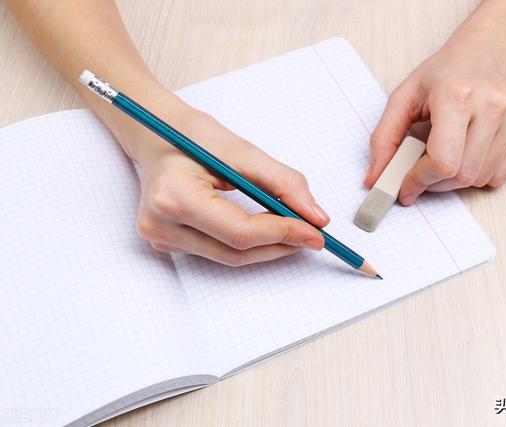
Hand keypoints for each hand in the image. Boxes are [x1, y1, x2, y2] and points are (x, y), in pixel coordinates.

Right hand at [122, 106, 329, 265]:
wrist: (154, 134)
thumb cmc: (193, 136)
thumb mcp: (242, 151)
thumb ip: (283, 184)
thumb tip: (316, 217)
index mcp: (174, 196)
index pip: (239, 231)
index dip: (283, 233)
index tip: (315, 231)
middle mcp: (160, 225)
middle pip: (236, 251)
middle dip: (280, 244)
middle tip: (312, 234)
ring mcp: (160, 238)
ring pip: (229, 257)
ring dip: (266, 247)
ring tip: (292, 229)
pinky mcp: (166, 244)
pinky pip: (217, 252)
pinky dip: (246, 243)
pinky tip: (264, 229)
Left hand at [365, 30, 505, 204]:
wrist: (490, 49)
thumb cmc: (445, 72)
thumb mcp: (404, 96)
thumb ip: (384, 138)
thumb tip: (374, 178)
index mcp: (456, 95)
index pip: (442, 161)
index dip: (419, 181)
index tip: (406, 187)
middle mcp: (491, 106)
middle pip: (462, 175)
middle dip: (434, 184)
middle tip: (421, 175)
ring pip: (481, 178)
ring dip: (455, 182)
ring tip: (443, 160)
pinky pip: (500, 176)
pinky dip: (478, 177)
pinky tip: (467, 156)